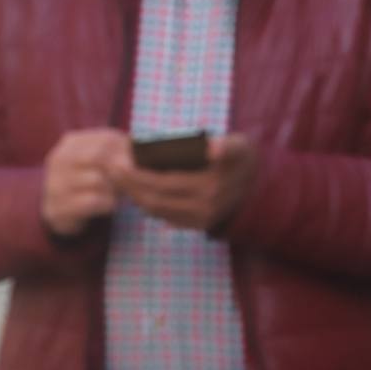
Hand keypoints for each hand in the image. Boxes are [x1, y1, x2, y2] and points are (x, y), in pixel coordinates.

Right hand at [41, 129, 125, 236]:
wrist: (61, 206)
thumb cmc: (92, 176)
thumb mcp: (105, 157)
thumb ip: (122, 150)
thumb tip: (137, 157)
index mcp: (72, 142)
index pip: (107, 139)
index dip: (126, 153)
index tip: (134, 164)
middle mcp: (59, 160)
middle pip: (100, 157)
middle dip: (119, 170)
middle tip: (125, 180)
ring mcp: (55, 183)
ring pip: (98, 181)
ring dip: (114, 189)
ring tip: (114, 192)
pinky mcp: (59, 207)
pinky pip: (94, 201)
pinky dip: (107, 204)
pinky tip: (105, 204)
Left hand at [112, 134, 257, 231]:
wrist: (259, 185)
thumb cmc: (241, 158)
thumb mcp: (239, 145)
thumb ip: (226, 146)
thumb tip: (211, 149)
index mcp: (211, 183)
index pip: (162, 180)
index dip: (136, 173)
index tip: (118, 161)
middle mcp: (206, 203)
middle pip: (154, 195)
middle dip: (128, 182)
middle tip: (111, 167)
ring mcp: (202, 216)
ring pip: (156, 208)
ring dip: (134, 194)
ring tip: (120, 178)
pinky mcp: (199, 224)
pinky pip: (165, 217)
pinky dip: (147, 204)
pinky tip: (138, 191)